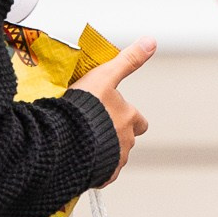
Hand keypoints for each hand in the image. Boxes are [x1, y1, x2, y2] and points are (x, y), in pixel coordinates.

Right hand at [73, 40, 154, 178]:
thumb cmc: (85, 106)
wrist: (65, 136)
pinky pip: (103, 175)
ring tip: (83, 141)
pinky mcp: (101, 175)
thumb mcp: (105, 76)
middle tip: (96, 128)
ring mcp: (114, 160)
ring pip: (115, 157)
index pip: (139, 121)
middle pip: (127, 140)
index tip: (113, 113)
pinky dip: (95, 169)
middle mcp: (126, 141)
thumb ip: (128, 60)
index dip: (128, 117)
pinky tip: (80, 160)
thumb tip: (151, 41)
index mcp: (130, 119)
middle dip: (117, 136)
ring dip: (104, 151)